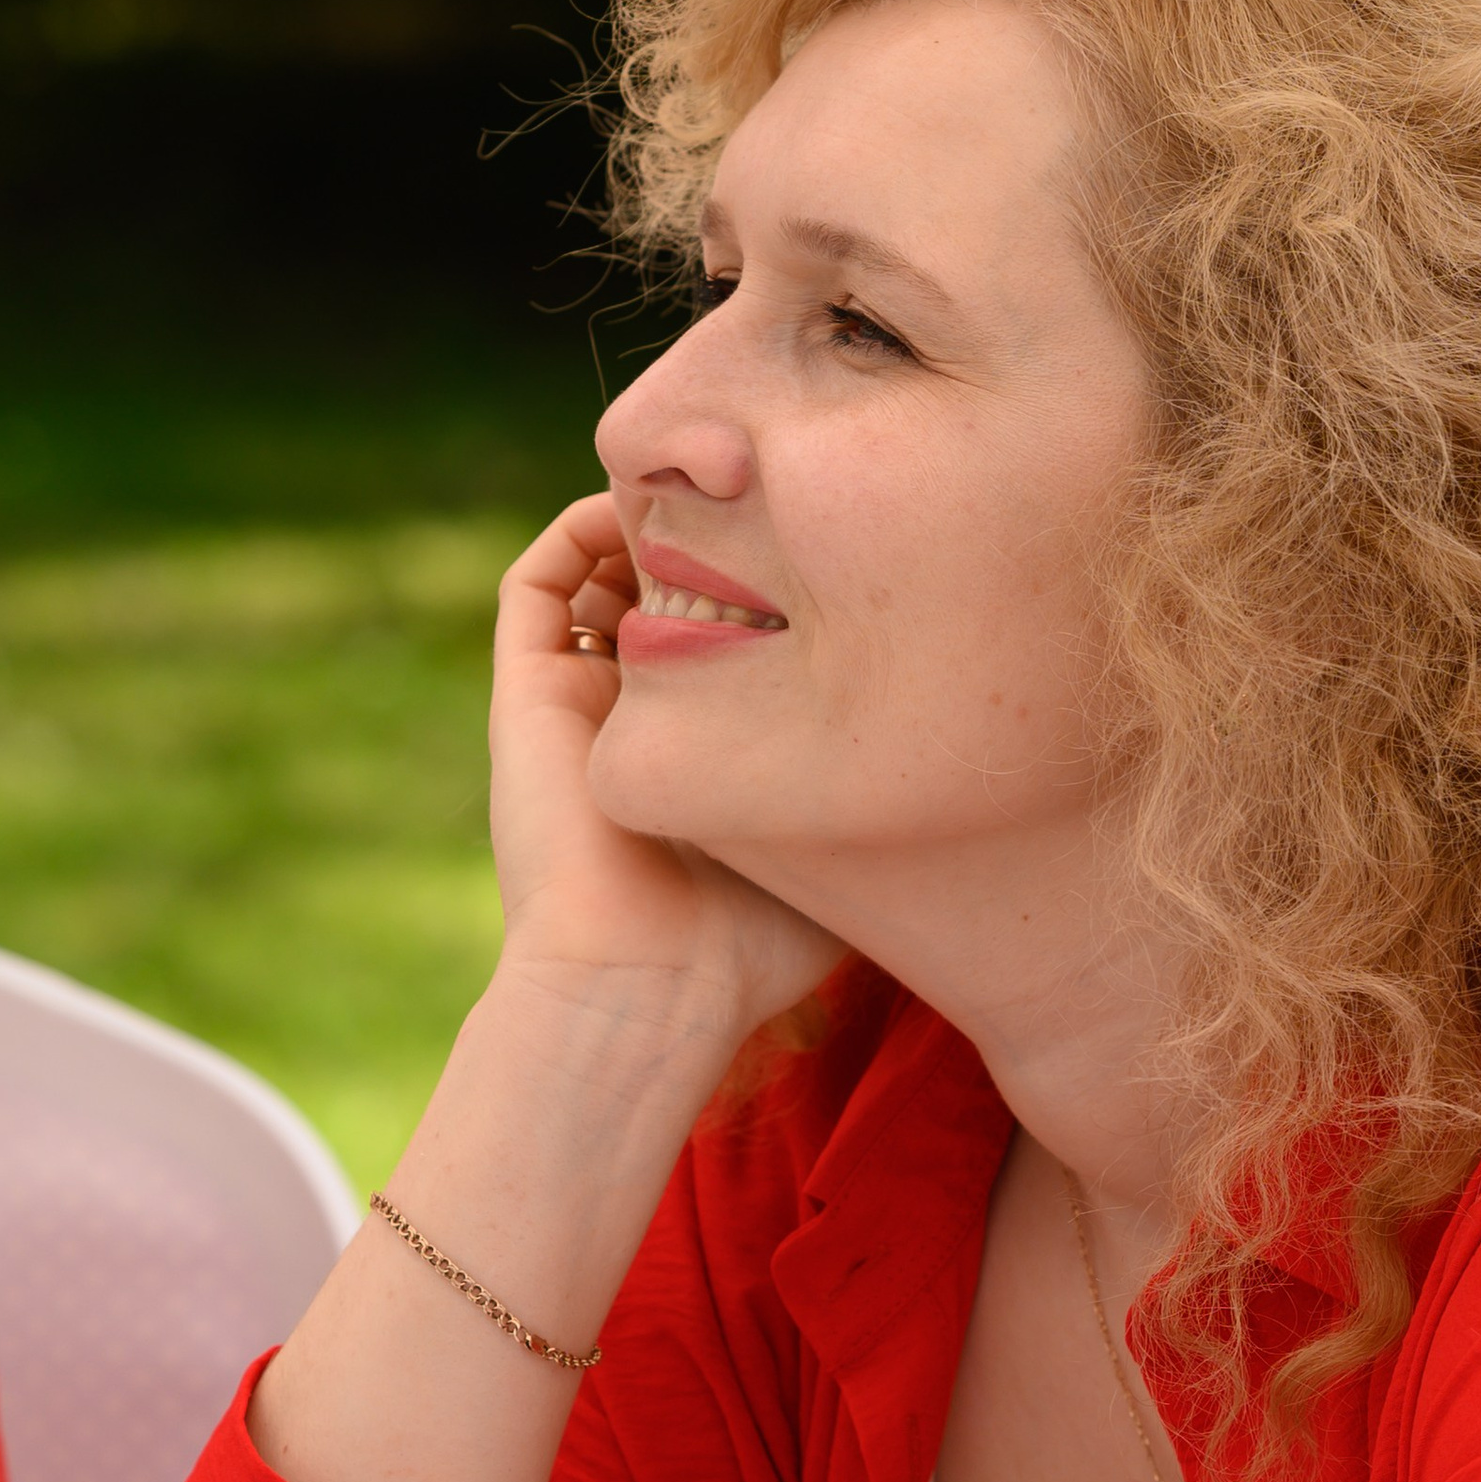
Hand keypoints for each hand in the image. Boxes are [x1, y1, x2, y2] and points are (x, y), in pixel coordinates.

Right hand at [489, 495, 843, 1067]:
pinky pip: (536, 582)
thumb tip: (955, 762)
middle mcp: (624, 720)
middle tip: (770, 507)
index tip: (822, 560)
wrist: (646, 984)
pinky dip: (580, 529)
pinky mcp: (525, 691)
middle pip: (650, 595)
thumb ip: (872, 799)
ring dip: (642, 524)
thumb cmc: (750, 947)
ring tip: (709, 497)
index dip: (759, 588)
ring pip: (592, 576)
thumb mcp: (836, 854)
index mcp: (688, 752)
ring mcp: (572, 703)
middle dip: (706, 540)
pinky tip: (643, 507)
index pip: (712, 642)